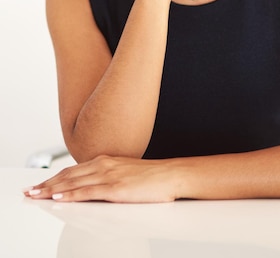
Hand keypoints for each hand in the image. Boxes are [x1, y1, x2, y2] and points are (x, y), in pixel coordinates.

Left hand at [23, 155, 179, 202]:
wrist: (170, 175)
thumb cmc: (151, 176)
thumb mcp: (125, 172)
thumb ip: (107, 177)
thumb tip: (92, 186)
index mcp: (105, 160)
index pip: (72, 170)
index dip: (53, 177)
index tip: (39, 184)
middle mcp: (103, 164)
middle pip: (68, 175)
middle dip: (46, 184)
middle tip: (29, 191)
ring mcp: (108, 175)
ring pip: (73, 182)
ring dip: (52, 189)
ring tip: (36, 195)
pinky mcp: (115, 187)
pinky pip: (87, 191)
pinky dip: (70, 194)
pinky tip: (59, 197)